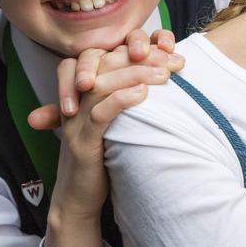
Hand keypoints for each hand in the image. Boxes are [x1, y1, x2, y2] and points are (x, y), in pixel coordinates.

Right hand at [35, 33, 184, 220]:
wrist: (78, 198)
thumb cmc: (102, 156)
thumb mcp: (113, 122)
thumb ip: (124, 98)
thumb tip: (161, 77)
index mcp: (81, 92)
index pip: (104, 56)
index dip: (134, 48)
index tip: (166, 49)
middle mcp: (75, 101)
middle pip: (103, 64)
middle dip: (139, 57)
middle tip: (170, 58)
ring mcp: (76, 122)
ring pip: (102, 85)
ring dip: (135, 74)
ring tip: (164, 73)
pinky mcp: (81, 143)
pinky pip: (99, 114)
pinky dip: (121, 99)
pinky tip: (142, 93)